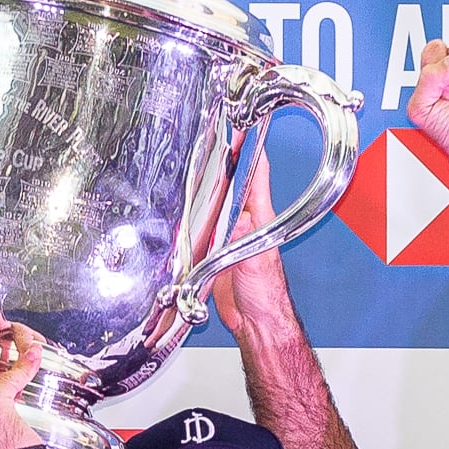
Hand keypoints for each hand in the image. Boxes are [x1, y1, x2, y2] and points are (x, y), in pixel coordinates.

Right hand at [206, 140, 294, 335]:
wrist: (255, 323)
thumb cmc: (266, 295)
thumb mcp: (255, 264)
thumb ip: (245, 241)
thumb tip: (238, 218)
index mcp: (259, 219)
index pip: (257, 175)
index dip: (251, 149)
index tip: (244, 126)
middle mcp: (244, 222)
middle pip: (231, 184)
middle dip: (222, 162)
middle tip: (209, 138)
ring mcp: (228, 235)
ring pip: (214, 204)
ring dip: (205, 190)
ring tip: (191, 166)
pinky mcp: (215, 251)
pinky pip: (202, 228)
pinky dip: (193, 218)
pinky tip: (183, 210)